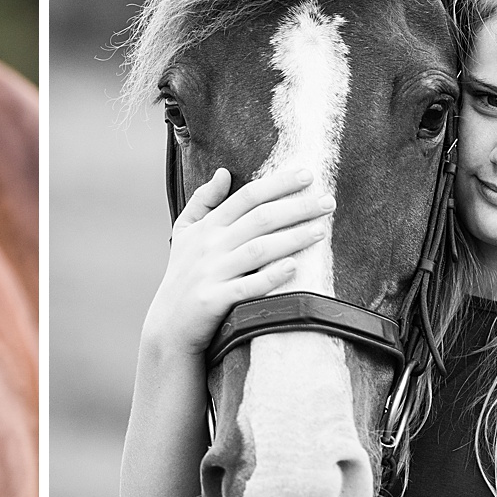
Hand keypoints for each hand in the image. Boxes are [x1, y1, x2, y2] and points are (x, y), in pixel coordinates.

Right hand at [141, 165, 333, 358]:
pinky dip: (271, 276)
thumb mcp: (184, 232)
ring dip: (292, 238)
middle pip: (259, 219)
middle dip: (297, 208)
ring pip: (258, 250)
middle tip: (328, 202)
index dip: (278, 183)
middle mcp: (210, 246)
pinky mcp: (215, 300)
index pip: (247, 196)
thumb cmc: (181, 274)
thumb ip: (202, 200)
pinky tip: (293, 267)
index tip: (307, 175)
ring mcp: (212, 273)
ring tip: (321, 231)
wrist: (169, 324)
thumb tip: (223, 172)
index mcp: (207, 227)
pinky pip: (248, 287)